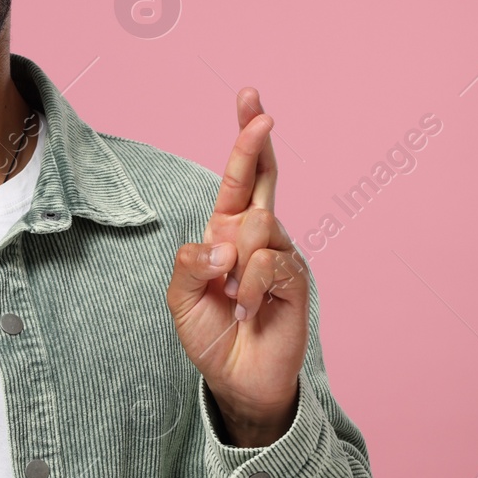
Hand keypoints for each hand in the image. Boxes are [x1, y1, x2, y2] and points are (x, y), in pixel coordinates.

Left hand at [166, 88, 308, 446]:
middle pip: (263, 176)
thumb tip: (219, 242)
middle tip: (260, 111)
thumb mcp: (181, 299)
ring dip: (235, 263)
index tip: (250, 98)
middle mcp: (256, 235)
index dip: (245, 139)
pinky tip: (249, 311)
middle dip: (256, 141)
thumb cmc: (211, 335)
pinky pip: (267, 264)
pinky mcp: (296, 278)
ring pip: (256, 226)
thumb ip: (189, 264)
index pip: (238, 177)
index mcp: (226, 231)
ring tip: (233, 297)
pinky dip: (249, 290)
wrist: (238, 380)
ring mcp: (279, 254)